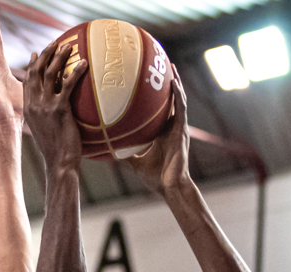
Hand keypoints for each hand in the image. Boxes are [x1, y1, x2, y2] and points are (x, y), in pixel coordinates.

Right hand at [22, 40, 82, 171]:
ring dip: (59, 57)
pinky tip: (84, 64)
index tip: (37, 53)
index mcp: (28, 108)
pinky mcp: (60, 110)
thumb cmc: (55, 149)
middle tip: (55, 44)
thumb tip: (54, 105)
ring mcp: (45, 106)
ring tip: (69, 47)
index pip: (27, 80)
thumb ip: (44, 114)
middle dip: (45, 54)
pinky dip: (76, 72)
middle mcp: (33, 105)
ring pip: (50, 74)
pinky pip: (68, 85)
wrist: (58, 162)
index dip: (32, 64)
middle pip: (36, 72)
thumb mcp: (44, 128)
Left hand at [124, 69, 190, 193]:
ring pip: (179, 100)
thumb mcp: (135, 161)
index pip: (159, 109)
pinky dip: (178, 95)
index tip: (147, 82)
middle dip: (166, 83)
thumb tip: (108, 147)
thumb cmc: (155, 178)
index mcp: (162, 132)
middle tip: (159, 66)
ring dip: (175, 83)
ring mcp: (178, 128)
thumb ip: (125, 152)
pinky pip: (181, 109)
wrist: (170, 187)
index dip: (155, 96)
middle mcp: (171, 127)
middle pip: (170, 100)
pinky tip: (174, 83)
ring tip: (170, 67)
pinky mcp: (182, 131)